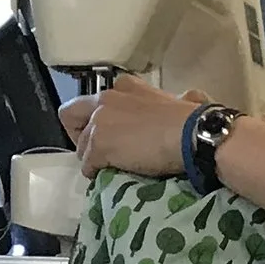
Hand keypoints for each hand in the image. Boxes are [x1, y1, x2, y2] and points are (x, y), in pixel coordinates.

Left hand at [61, 74, 190, 177]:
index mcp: (125, 86)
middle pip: (72, 115)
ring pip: (81, 146)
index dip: (100, 118)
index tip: (112, 131)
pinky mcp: (99, 145)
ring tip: (109, 168)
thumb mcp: (175, 100)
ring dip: (92, 158)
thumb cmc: (191, 118)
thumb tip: (190, 99)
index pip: (97, 99)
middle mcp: (106, 98)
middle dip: (79, 133)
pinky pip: (87, 166)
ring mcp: (99, 122)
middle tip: (95, 150)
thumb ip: (167, 102)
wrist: (192, 134)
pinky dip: (95, 173)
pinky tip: (108, 177)